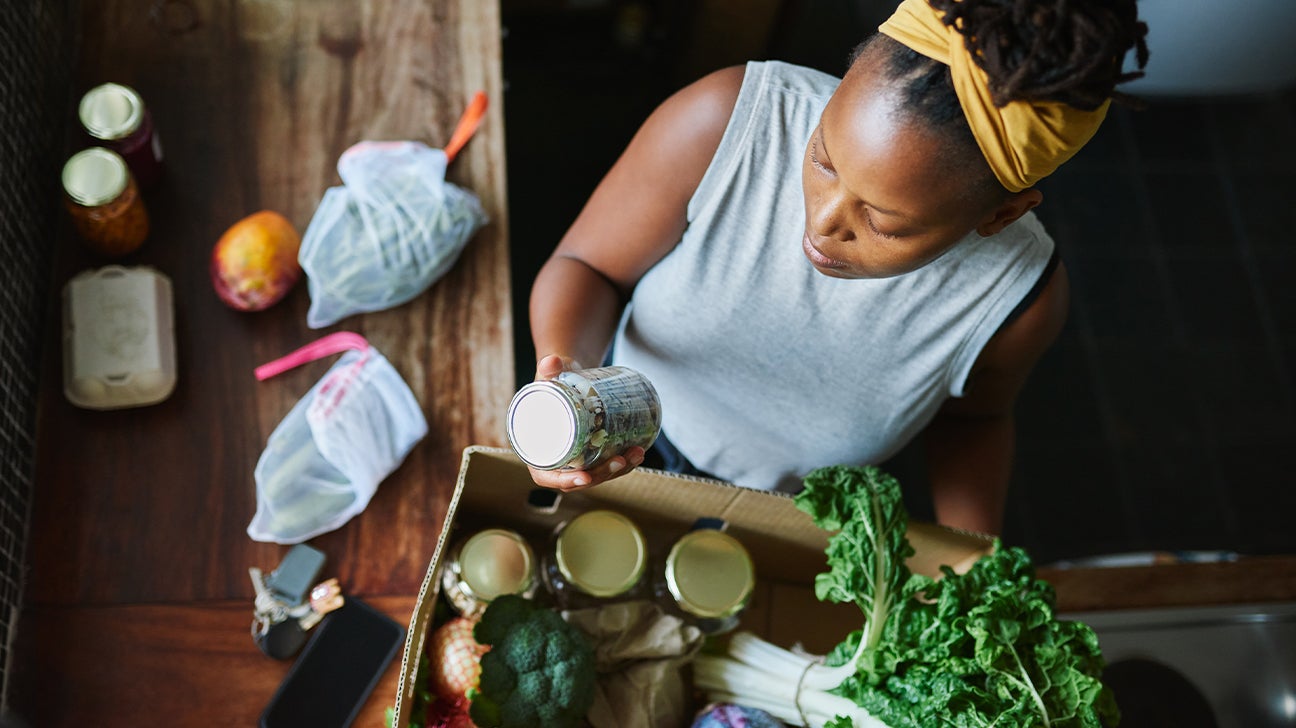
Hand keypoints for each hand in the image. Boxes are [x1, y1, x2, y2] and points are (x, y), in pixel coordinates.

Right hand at [526, 354, 645, 490]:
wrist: (569, 373)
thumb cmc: (554, 376)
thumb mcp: (551, 372)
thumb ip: (549, 367)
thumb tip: (552, 362)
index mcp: (536, 446)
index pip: (546, 475)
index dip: (564, 481)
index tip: (585, 477)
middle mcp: (556, 456)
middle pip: (578, 477)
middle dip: (603, 474)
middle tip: (620, 459)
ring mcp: (576, 455)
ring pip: (597, 473)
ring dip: (619, 470)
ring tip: (636, 453)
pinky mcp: (591, 450)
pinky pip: (605, 463)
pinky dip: (622, 463)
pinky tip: (638, 454)